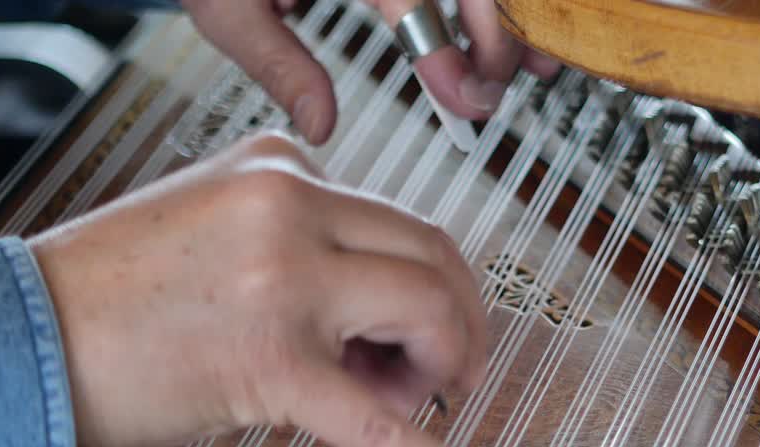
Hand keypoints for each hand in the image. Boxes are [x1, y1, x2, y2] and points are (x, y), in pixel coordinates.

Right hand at [28, 132, 521, 446]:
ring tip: (399, 398)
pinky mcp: (273, 365)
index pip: (398, 221)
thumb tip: (382, 307)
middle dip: (455, 321)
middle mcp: (288, 206)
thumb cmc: (111, 295)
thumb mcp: (214, 222)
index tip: (412, 329)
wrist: (20, 340)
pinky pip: (382, 427)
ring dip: (438, 365)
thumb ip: (301, 236)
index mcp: (278, 168)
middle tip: (446, 371)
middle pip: (434, 255)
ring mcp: (283, 279)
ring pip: (426, 309)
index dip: (423, 283)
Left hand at [181, 0, 560, 144]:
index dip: (445, 51)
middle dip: (493, 40)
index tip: (463, 99)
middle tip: (487, 98)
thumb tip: (321, 123)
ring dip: (513, 18)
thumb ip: (276, 62)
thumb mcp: (224, 5)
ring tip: (536, 66)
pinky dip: (500, 5)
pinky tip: (521, 32)